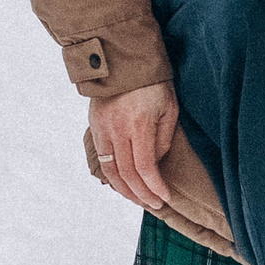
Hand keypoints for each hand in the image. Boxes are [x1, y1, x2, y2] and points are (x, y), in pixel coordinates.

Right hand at [90, 81, 179, 211]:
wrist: (123, 60)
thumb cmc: (154, 83)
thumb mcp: (169, 108)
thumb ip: (163, 139)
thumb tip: (155, 163)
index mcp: (139, 124)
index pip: (145, 168)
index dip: (155, 187)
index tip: (164, 197)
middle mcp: (117, 129)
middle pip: (127, 174)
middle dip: (141, 194)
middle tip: (154, 204)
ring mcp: (103, 128)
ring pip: (110, 170)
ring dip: (124, 190)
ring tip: (138, 199)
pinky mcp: (95, 126)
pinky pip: (101, 158)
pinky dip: (112, 175)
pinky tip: (122, 183)